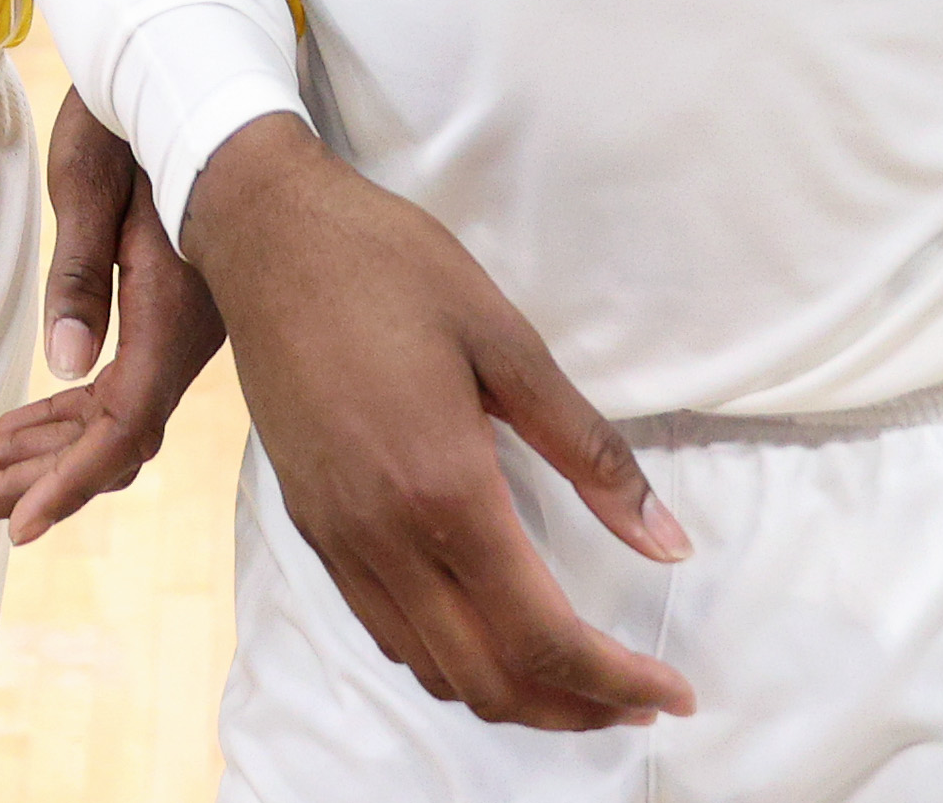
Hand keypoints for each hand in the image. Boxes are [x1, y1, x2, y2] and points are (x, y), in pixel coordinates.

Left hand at [0, 91, 226, 540]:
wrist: (191, 74)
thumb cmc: (139, 122)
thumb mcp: (93, 188)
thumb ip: (82, 279)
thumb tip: (63, 368)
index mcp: (171, 315)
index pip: (121, 428)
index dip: (68, 483)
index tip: (18, 526)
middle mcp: (182, 336)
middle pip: (107, 440)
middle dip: (29, 481)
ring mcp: (177, 329)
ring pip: (105, 418)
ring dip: (35, 453)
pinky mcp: (164, 314)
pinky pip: (111, 386)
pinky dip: (59, 414)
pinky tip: (10, 430)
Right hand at [180, 119, 693, 731]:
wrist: (268, 235)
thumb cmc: (393, 269)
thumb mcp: (508, 341)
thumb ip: (591, 452)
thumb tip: (669, 543)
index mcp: (444, 489)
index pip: (542, 636)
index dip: (616, 681)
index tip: (673, 693)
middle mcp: (383, 537)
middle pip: (487, 680)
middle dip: (573, 708)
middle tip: (638, 697)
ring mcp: (339, 539)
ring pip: (431, 669)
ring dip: (513, 694)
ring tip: (578, 676)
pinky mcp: (313, 527)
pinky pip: (387, 630)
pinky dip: (450, 659)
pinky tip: (491, 629)